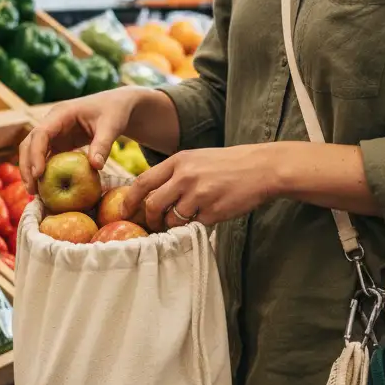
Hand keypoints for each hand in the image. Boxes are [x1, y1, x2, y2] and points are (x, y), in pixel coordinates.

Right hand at [19, 88, 139, 190]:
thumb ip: (103, 145)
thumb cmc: (114, 112)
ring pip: (33, 151)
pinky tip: (45, 189)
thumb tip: (96, 167)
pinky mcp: (59, 142)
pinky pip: (46, 157)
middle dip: (27, 166)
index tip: (39, 175)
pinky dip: (43, 171)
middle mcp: (52, 122)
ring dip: (31, 171)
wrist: (116, 106)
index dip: (36, 153)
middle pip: (30, 143)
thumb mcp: (111, 126)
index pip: (41, 133)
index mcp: (62, 114)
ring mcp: (54, 133)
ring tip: (35, 194)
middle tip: (32, 190)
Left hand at [124, 145, 278, 231]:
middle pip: (152, 204)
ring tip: (181, 220)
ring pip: (171, 219)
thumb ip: (173, 174)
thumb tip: (149, 196)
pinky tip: (206, 215)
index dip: (129, 200)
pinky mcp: (212, 212)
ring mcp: (199, 195)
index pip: (142, 182)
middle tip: (150, 224)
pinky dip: (195, 224)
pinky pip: (194, 225)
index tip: (124, 211)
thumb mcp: (196, 159)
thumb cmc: (228, 164)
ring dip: (171, 225)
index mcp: (178, 161)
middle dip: (148, 219)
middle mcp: (185, 177)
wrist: (261, 168)